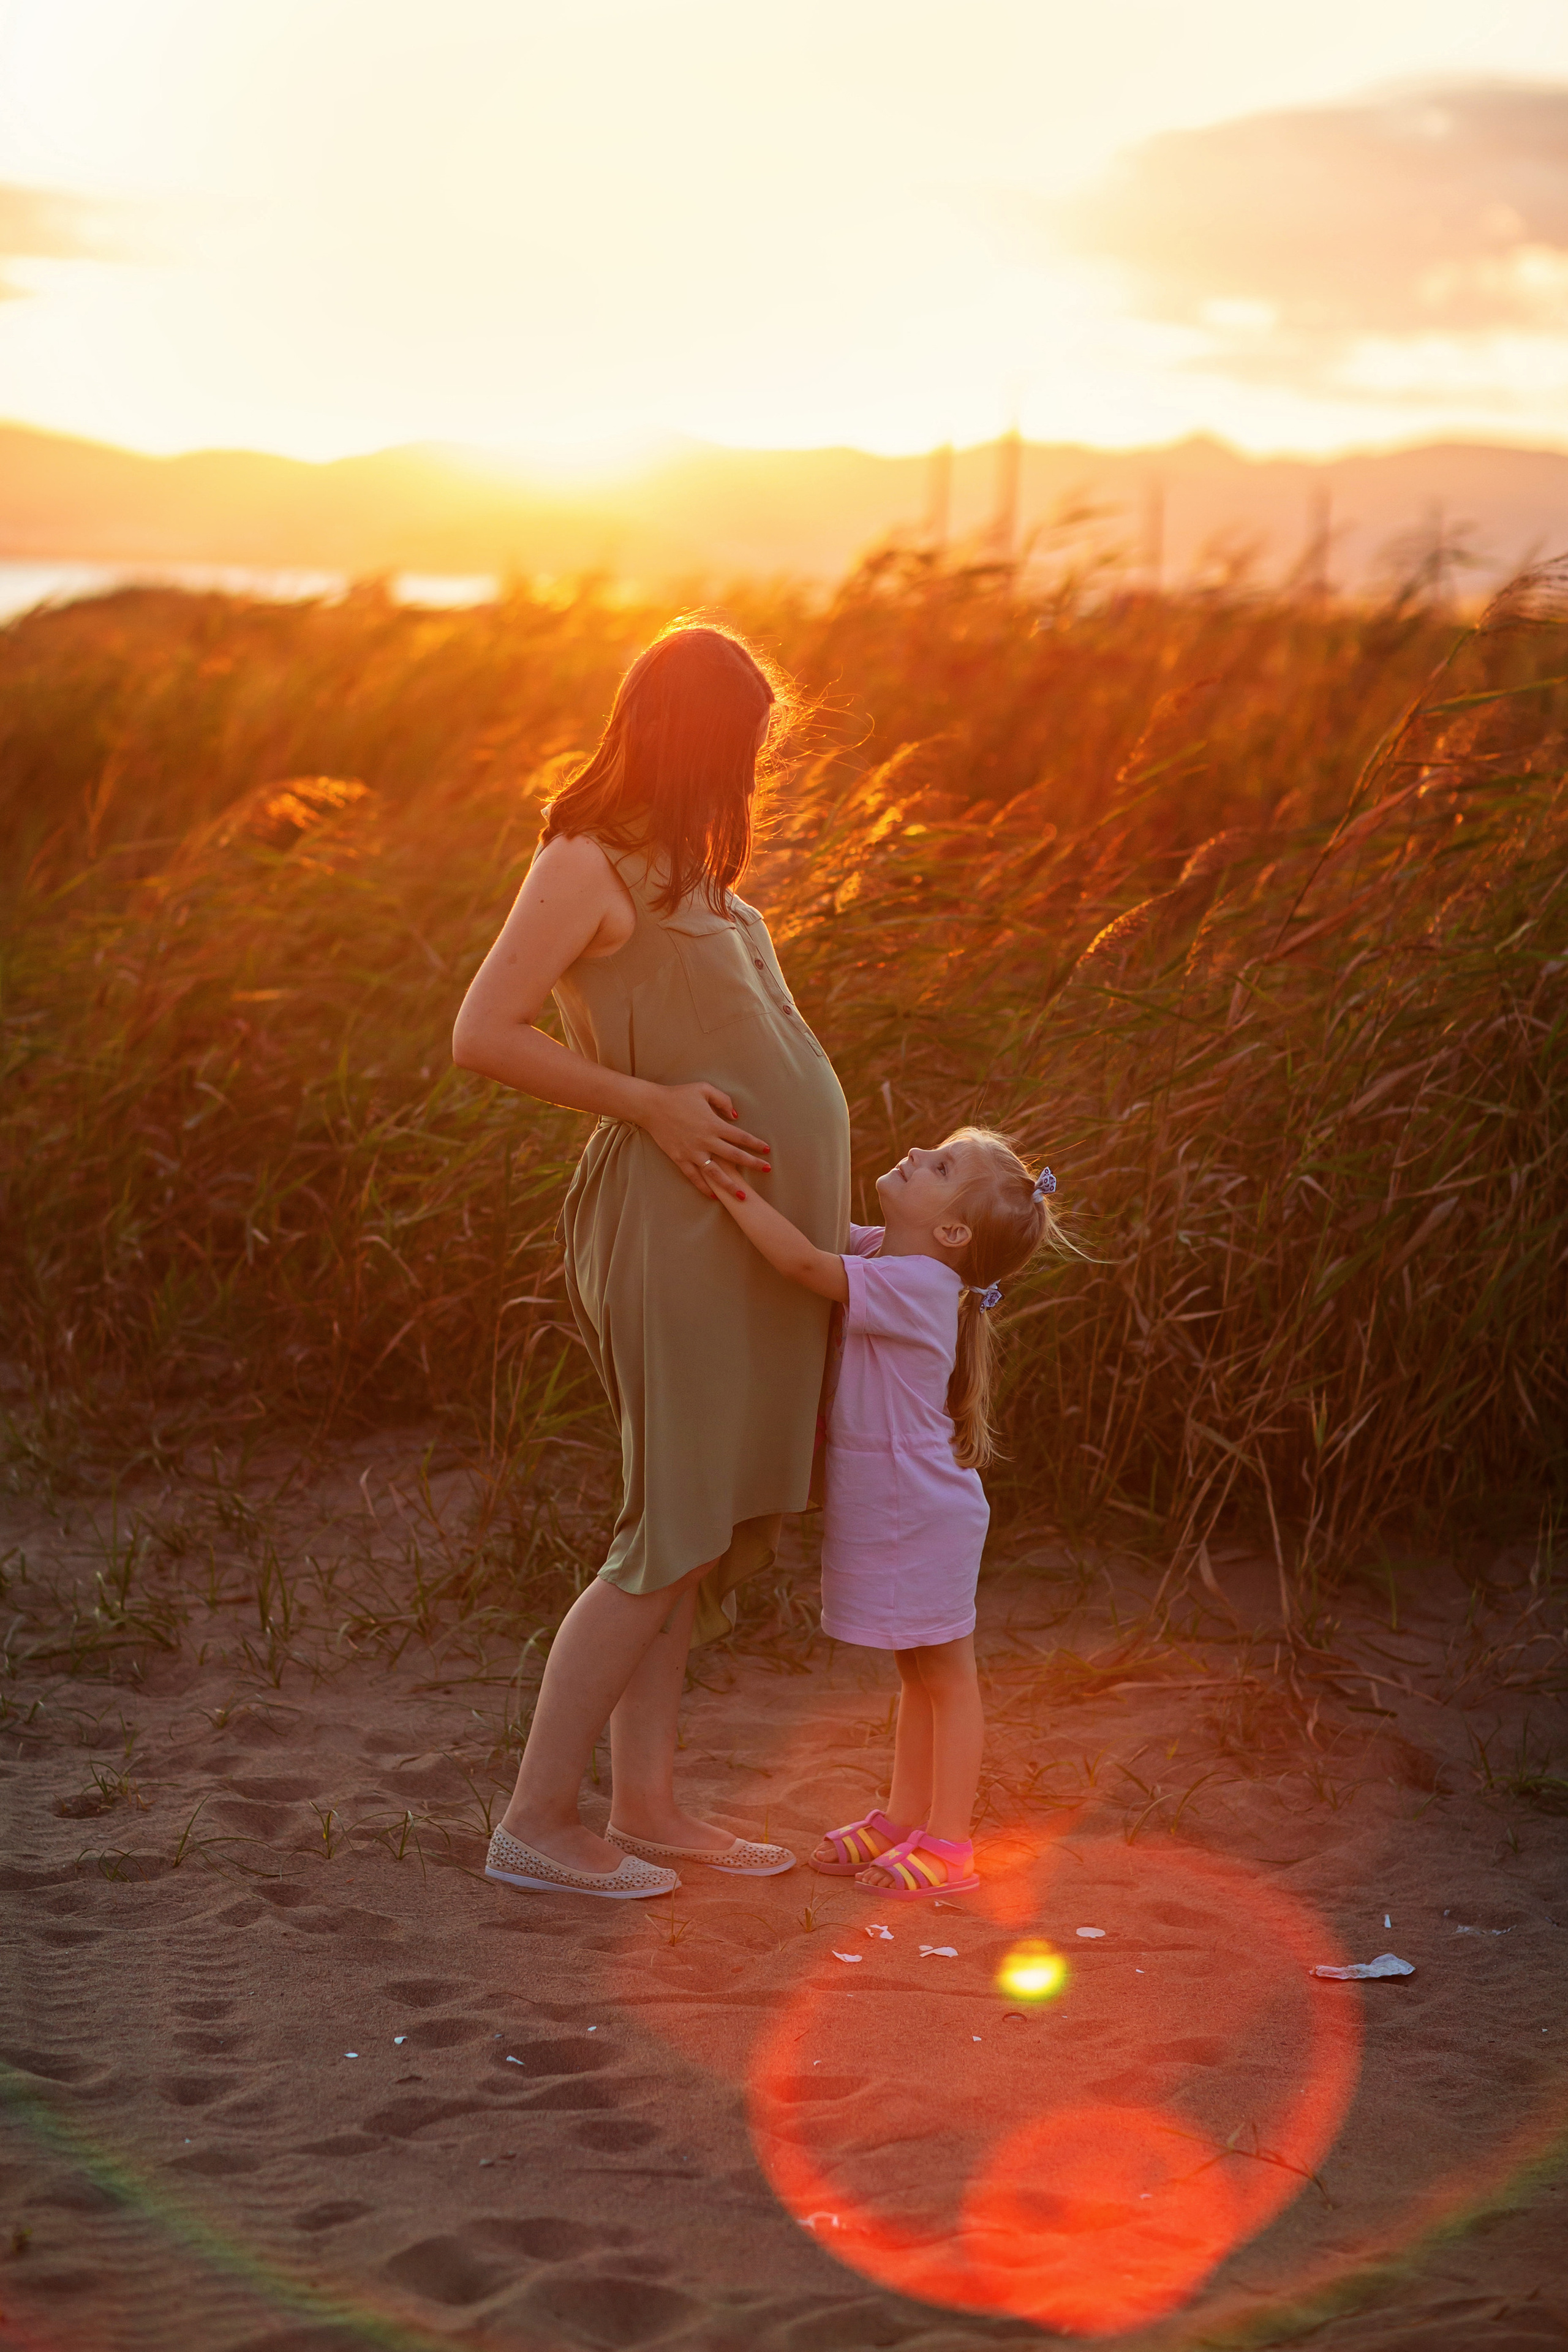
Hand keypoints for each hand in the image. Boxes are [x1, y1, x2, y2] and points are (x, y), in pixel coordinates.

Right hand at [633, 1081, 770, 1194]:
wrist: (652, 1106)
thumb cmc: (679, 1095)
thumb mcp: (704, 1089)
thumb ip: (723, 1100)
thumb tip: (735, 1116)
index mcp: (713, 1124)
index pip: (741, 1137)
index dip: (756, 1144)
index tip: (767, 1150)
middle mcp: (706, 1141)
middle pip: (734, 1156)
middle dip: (753, 1163)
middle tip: (767, 1170)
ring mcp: (692, 1152)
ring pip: (716, 1173)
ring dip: (730, 1185)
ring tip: (742, 1195)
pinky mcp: (680, 1159)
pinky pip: (694, 1177)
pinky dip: (704, 1187)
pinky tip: (714, 1195)